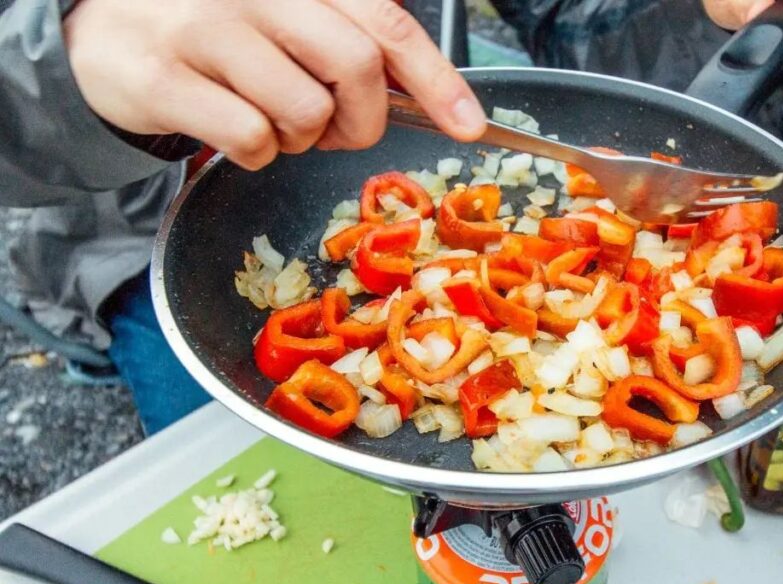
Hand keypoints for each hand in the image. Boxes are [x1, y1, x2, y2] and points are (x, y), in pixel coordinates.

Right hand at [64, 0, 486, 169]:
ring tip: (271, 122)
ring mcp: (205, 30)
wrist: (101, 28)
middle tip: (339, 132)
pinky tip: (233, 132)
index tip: (469, 123)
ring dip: (301, 139)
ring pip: (304, 113)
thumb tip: (421, 97)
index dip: (436, 78)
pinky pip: (250, 141)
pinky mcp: (165, 78)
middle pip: (356, 68)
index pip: (385, 21)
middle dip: (363, 121)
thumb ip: (345, 40)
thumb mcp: (283, 16)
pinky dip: (257, 155)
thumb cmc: (213, 28)